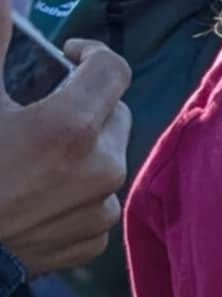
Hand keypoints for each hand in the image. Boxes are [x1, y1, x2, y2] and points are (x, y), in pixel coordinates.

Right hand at [0, 0, 131, 276]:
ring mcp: (98, 210)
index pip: (113, 68)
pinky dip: (72, 191)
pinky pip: (93, 201)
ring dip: (80, 147)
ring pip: (104, 157)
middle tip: (39, 106)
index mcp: (73, 127)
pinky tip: (33, 190)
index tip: (66, 54)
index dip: (89, 53)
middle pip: (113, 113)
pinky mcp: (90, 243)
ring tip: (32, 151)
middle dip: (84, 102)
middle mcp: (101, 169)